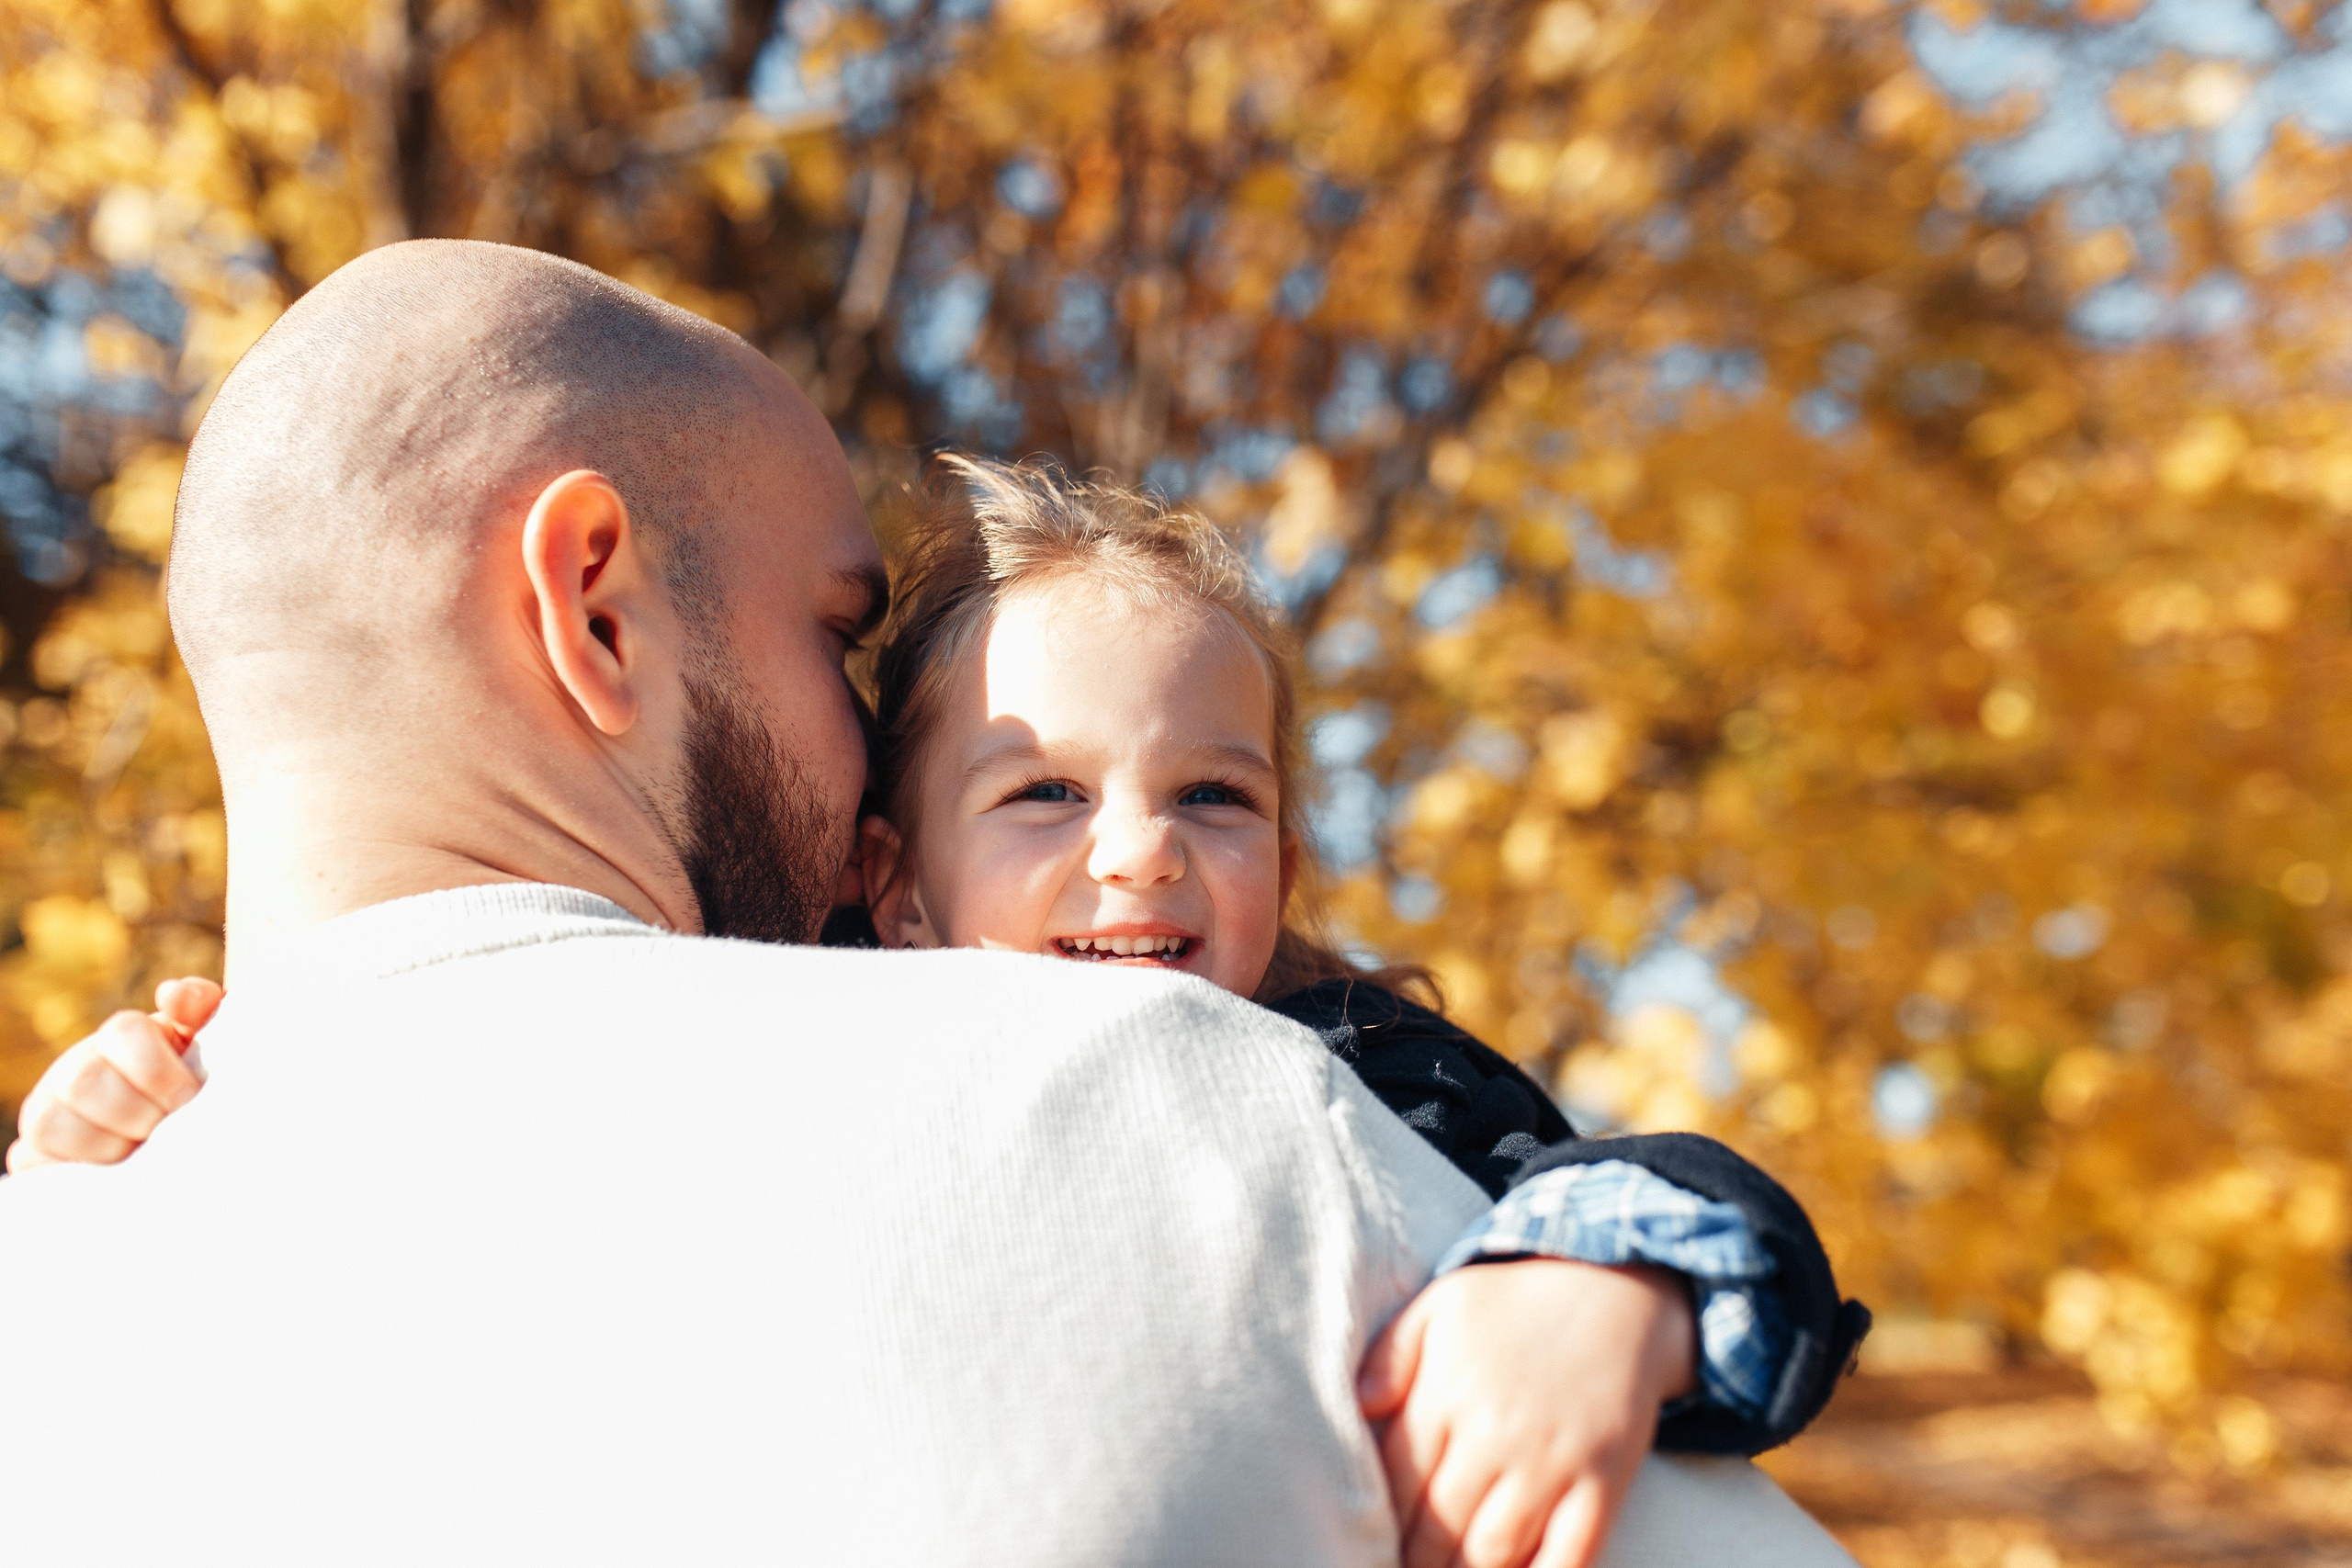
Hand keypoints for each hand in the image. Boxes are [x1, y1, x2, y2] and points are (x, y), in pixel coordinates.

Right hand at [5, 978, 223, 1172]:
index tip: (188, 1097)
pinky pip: (34, 1155)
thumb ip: (201, 1010)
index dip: (158, 1069)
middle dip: (137, 1111)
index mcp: (123, 1036)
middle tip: (166, 1128)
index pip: (123, 1031)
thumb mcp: (207, 1048)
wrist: (165, 1135)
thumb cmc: (191, 1086)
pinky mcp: (36, 1147)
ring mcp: (50, 1105)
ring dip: (108, 1142)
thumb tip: (172, 994)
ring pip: (53, 1121)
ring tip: (142, 1149)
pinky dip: (77, 1163)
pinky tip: (113, 1167)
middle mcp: (78, 1065)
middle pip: (85, 1079)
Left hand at [1358, 1258, 1697, 1567]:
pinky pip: (1570, 1555)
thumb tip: (1357, 1405)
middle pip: (1440, 1525)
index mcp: (1449, 1393)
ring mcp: (1553, 1462)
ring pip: (1495, 1550)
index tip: (1374, 1538)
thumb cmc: (1518, 1305)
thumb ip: (1390, 1355)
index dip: (1383, 1519)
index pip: (1397, 1480)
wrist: (1619, 1295)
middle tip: (1406, 1566)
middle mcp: (1496, 1433)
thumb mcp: (1442, 1306)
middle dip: (1416, 1558)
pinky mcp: (1604, 1482)